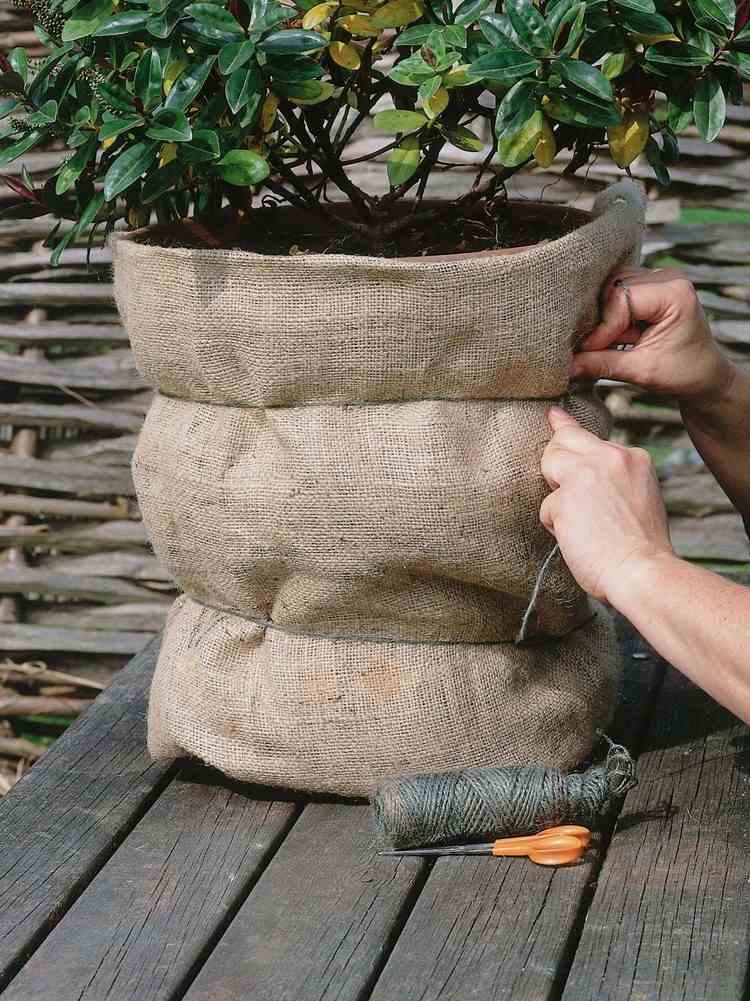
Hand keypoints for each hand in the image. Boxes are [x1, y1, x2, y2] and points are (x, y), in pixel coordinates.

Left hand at [540, 407, 672, 604]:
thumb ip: (614, 476)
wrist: (643, 571)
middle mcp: (609, 457)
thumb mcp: (638, 495)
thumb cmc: (641, 545)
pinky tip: (579, 539)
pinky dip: (556, 526)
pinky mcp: (564, 498)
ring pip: (550, 466)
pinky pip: (546, 508)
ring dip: (556, 497)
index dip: (566, 428)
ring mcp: (585, 474)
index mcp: (632, 457)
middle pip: (562, 441)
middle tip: (565, 490)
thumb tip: (583, 471)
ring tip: (582, 523)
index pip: (589, 436)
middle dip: (555, 461)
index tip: (554, 415)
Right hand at [571, 267, 735, 405]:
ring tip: (614, 342)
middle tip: (597, 348)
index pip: (621, 299)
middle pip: (614, 287)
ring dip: (606, 317)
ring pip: (612, 287)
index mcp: (675, 294)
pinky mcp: (651, 286)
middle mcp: (669, 277)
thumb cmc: (682, 373)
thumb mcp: (640, 371)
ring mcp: (660, 278)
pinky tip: (618, 334)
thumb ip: (601, 364)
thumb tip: (566, 366)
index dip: (603, 327)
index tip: (589, 352)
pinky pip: (618, 291)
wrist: (705, 376)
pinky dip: (612, 314)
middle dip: (602, 319)